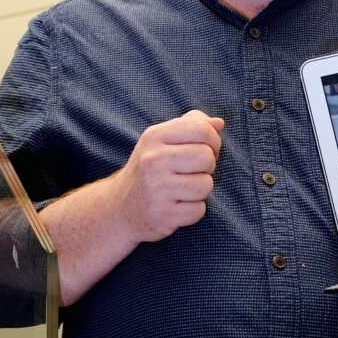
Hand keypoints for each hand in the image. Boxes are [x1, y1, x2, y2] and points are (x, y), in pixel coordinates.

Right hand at [113, 110, 223, 243]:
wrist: (118, 208)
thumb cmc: (151, 169)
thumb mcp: (163, 140)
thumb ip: (192, 125)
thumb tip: (219, 123)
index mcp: (155, 136)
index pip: (202, 129)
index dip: (213, 140)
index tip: (206, 149)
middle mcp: (153, 160)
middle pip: (207, 157)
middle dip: (208, 166)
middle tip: (192, 172)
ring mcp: (156, 188)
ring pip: (206, 185)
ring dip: (201, 190)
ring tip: (183, 189)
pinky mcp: (162, 215)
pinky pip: (199, 210)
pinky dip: (193, 210)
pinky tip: (177, 206)